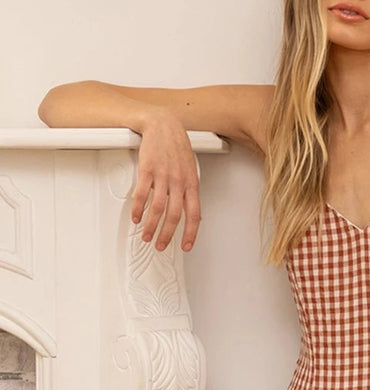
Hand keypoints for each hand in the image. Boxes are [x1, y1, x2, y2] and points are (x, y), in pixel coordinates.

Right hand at [131, 111, 201, 252]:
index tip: (186, 246)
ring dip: (151, 226)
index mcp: (192, 184)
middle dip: (167, 235)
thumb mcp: (190, 169)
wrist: (163, 123)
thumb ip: (190, 190)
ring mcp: (163, 176)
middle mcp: (179, 182)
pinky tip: (136, 217)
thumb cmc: (177, 145)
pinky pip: (142, 194)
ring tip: (146, 236)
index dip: (191, 233)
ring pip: (158, 209)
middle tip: (160, 245)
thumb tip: (190, 210)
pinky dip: (138, 209)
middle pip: (174, 216)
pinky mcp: (147, 169)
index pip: (194, 215)